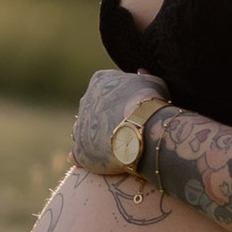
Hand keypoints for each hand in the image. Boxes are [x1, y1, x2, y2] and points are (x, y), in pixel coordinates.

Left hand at [72, 64, 167, 178]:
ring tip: (114, 144)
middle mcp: (85, 101)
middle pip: (93, 109)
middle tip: (123, 126)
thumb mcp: (153, 82)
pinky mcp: (81, 150)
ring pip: (85, 131)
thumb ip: (145, 77)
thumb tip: (141, 72)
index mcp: (100, 81)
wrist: (142, 130)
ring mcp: (80, 127)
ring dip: (95, 136)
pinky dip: (84, 156)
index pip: (104, 87)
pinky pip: (78, 154)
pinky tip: (93, 159)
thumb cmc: (150, 102)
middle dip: (105, 116)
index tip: (129, 106)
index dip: (118, 98)